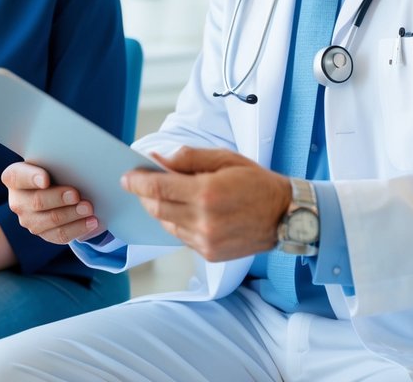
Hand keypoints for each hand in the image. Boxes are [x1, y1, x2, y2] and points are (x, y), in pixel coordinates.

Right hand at [3, 161, 104, 244]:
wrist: (54, 188)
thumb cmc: (52, 169)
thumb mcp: (50, 161)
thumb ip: (56, 161)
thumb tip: (77, 162)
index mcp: (14, 177)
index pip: (18, 176)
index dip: (31, 178)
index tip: (45, 179)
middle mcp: (18, 201)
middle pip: (37, 201)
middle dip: (59, 198)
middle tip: (76, 195)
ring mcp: (29, 220)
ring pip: (50, 221)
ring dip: (71, 215)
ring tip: (88, 209)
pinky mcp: (43, 233)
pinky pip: (60, 235)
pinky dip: (78, 228)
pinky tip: (91, 222)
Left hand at [121, 146, 290, 261]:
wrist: (286, 216)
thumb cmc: (256, 182)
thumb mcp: (224, 158)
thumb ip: (188, 158)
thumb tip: (157, 161)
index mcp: (206, 193)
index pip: (158, 188)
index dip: (137, 182)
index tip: (126, 177)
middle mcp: (203, 221)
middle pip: (156, 209)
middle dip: (144, 195)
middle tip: (139, 183)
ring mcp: (206, 241)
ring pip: (166, 224)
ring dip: (159, 209)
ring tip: (164, 195)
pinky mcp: (209, 254)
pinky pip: (180, 236)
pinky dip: (176, 222)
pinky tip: (184, 210)